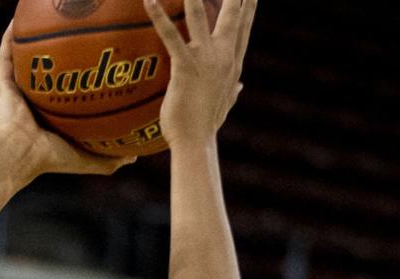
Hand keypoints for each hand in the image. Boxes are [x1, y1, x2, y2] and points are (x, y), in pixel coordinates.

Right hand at [0, 24, 134, 183]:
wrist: (20, 157)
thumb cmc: (52, 159)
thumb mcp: (87, 159)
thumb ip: (110, 158)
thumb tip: (134, 157)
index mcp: (52, 115)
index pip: (69, 90)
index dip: (82, 73)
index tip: (100, 56)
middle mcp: (35, 99)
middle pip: (50, 68)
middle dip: (61, 48)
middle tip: (78, 27)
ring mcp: (18, 89)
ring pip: (26, 57)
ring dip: (34, 37)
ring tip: (46, 15)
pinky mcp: (4, 83)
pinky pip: (6, 53)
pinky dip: (11, 36)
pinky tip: (19, 17)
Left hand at [144, 0, 256, 147]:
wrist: (196, 143)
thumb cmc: (206, 127)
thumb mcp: (224, 105)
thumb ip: (233, 90)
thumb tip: (241, 85)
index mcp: (233, 63)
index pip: (244, 26)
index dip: (249, 5)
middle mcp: (223, 57)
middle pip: (232, 14)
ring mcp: (205, 61)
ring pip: (199, 17)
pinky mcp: (186, 68)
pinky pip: (171, 37)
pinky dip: (160, 17)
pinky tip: (150, 0)